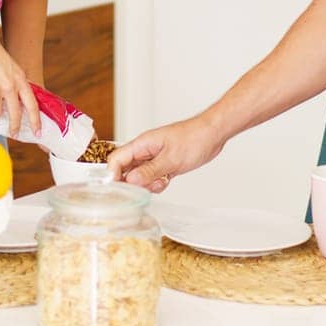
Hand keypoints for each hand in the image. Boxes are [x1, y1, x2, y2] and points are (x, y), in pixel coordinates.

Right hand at [0, 24, 39, 137]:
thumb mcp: (9, 66)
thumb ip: (13, 82)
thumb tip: (12, 101)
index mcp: (19, 78)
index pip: (32, 104)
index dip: (36, 120)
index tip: (38, 132)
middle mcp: (10, 86)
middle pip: (15, 114)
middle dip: (15, 126)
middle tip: (14, 133)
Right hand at [107, 116, 224, 193]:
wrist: (212, 135)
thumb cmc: (194, 138)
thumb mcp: (171, 158)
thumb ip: (150, 171)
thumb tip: (130, 181)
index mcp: (142, 144)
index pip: (116, 159)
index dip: (113, 175)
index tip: (118, 190)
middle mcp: (145, 151)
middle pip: (125, 170)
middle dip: (132, 183)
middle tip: (143, 190)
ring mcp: (154, 158)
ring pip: (139, 176)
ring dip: (147, 184)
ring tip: (161, 181)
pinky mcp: (163, 164)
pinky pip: (152, 178)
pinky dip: (157, 183)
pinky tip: (167, 180)